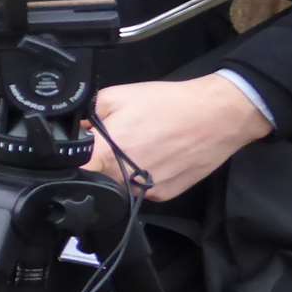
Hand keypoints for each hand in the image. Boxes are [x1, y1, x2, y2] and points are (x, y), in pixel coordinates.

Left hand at [81, 75, 272, 200]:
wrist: (217, 116)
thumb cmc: (169, 104)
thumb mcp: (117, 96)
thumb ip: (91, 114)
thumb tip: (80, 129)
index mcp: (107, 154)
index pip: (74, 169)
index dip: (74, 160)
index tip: (79, 152)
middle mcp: (123, 178)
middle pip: (97, 176)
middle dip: (102, 159)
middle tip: (121, 139)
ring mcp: (145, 190)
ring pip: (120, 184)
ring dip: (123, 169)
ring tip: (145, 145)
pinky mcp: (163, 195)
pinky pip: (143, 189)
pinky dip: (145, 175)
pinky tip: (159, 156)